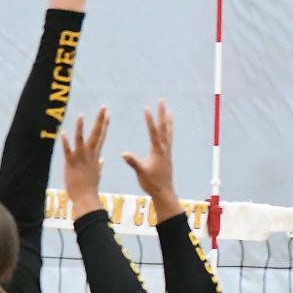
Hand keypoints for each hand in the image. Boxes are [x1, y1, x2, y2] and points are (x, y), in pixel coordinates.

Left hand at [61, 106, 109, 218]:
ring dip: (81, 128)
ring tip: (81, 116)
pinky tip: (63, 133)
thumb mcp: (97, 173)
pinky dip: (65, 142)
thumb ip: (100, 165)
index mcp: (95, 155)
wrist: (85, 197)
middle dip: (100, 120)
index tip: (108, 113)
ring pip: (81, 140)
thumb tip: (103, 160)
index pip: (101, 136)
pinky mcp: (70, 163)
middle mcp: (89, 154)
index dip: (104, 124)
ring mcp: (80, 158)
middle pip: (96, 134)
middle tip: (103, 107)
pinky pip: (67, 151)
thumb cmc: (90, 187)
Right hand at [123, 99, 182, 222]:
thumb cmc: (152, 182)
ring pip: (168, 132)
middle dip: (162, 113)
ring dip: (168, 121)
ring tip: (169, 112)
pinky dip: (168, 131)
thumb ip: (133, 162)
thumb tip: (124, 154)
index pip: (153, 132)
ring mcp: (166, 151)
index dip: (149, 120)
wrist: (164, 191)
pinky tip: (167, 130)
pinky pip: (168, 139)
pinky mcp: (167, 155)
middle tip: (162, 101)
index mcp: (157, 150)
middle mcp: (164, 148)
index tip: (147, 108)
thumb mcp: (141, 172)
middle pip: (163, 127)